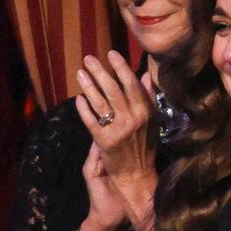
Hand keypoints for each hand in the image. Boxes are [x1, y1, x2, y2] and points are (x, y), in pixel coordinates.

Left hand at [74, 51, 158, 227]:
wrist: (136, 176)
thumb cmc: (145, 147)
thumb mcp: (152, 121)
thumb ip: (148, 98)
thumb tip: (144, 76)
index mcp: (146, 113)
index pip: (132, 85)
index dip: (121, 68)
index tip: (112, 53)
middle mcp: (133, 120)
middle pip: (114, 90)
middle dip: (101, 72)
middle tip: (89, 58)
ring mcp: (118, 131)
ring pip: (101, 103)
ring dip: (89, 86)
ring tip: (80, 73)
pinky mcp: (104, 142)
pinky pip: (91, 121)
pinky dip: (84, 109)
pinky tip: (79, 99)